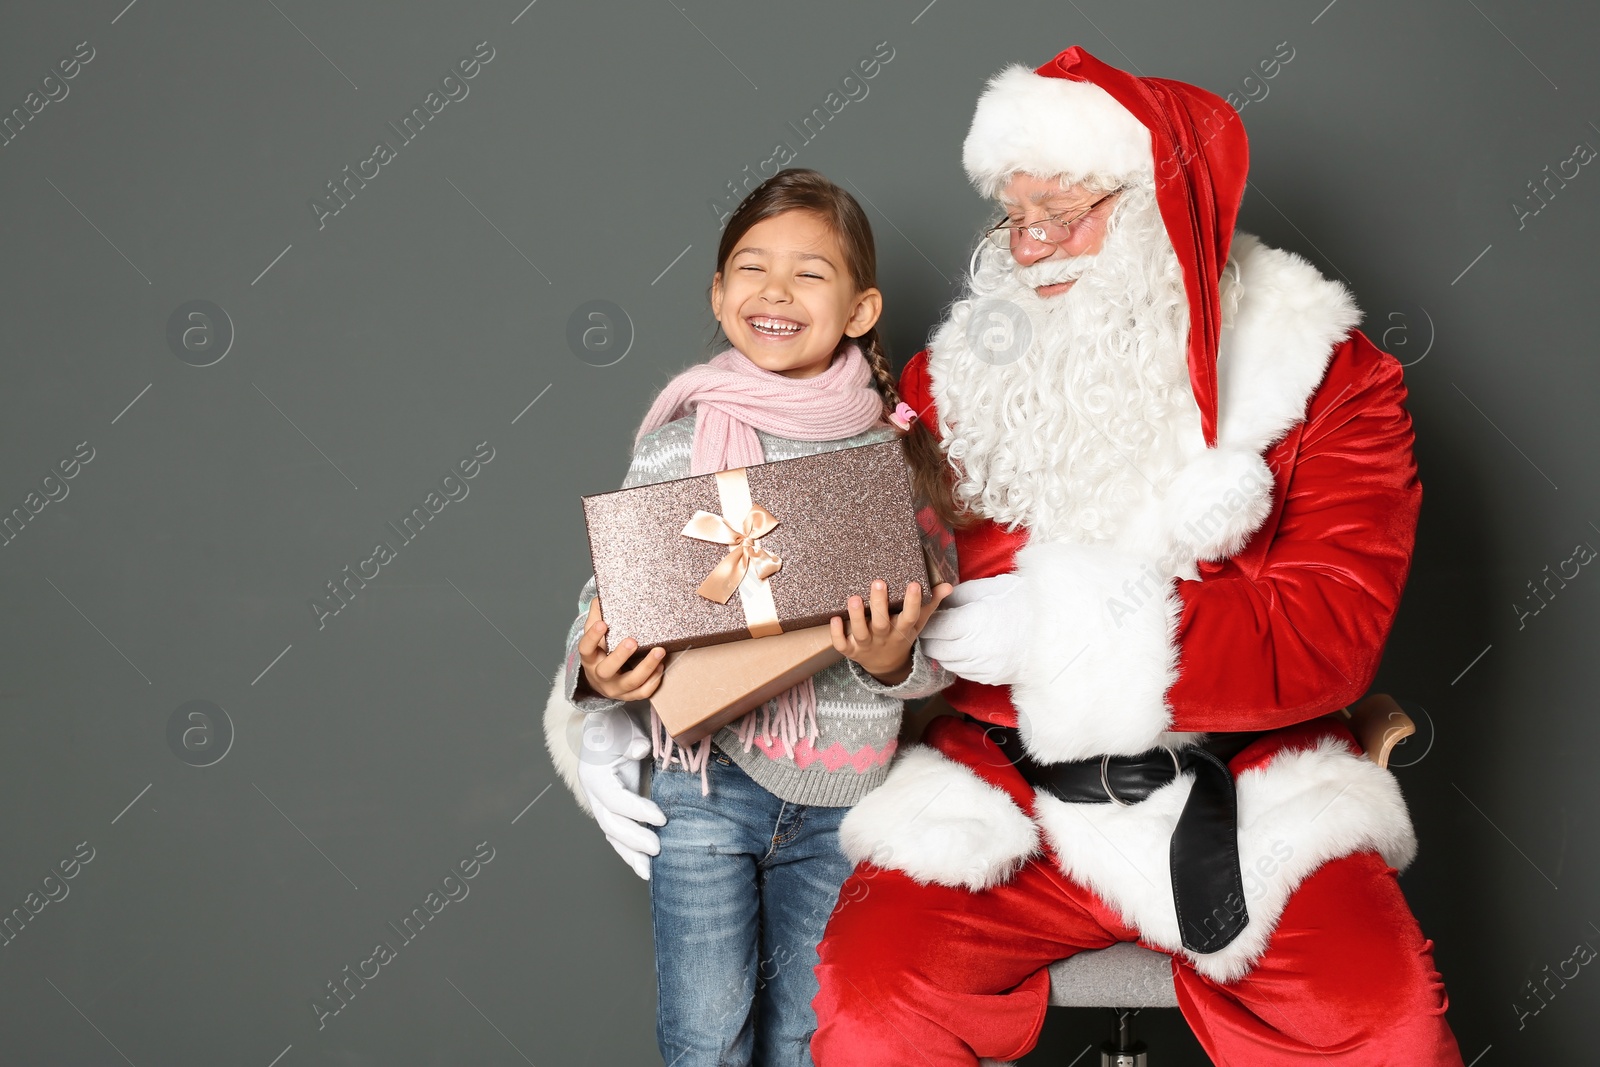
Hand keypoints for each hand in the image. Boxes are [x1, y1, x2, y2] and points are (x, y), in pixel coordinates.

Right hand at [574, 703, 665, 879]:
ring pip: (613, 834)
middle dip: (633, 840)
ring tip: (649, 873)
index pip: (615, 799)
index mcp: (595, 775)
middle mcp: (594, 793)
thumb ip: (632, 740)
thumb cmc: (616, 724)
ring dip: (630, 854)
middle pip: (610, 823)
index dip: (637, 810)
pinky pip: (618, 833)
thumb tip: (640, 749)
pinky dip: (629, 849)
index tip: (662, 817)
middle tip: (657, 849)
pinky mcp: (613, 807)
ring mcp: (602, 802)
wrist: (608, 722)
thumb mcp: (624, 727)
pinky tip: (643, 864)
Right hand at [579, 597, 666, 700]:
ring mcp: (615, 688)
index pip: (586, 648)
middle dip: (620, 656)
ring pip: (630, 683)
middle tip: (633, 641)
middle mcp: (600, 675)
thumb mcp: (595, 634)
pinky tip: (661, 666)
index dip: (593, 637)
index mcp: (590, 658)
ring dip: (646, 667)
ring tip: (660, 651)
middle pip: (607, 670)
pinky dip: (654, 680)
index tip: (603, 624)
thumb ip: (597, 615)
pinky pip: (643, 692)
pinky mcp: (629, 696)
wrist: (601, 681)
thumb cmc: (601, 651)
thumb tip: (602, 595)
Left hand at [830, 579, 952, 684]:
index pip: (910, 617)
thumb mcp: (918, 623)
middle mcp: (884, 638)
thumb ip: (930, 603)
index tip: (914, 583)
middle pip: (882, 623)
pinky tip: (834, 618)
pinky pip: (842, 645)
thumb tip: (947, 586)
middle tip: (878, 581)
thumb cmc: (901, 635)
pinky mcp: (851, 651)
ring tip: (854, 598)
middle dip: (880, 604)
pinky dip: (837, 634)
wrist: (886, 666)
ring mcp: (867, 645)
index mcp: (902, 630)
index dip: (913, 602)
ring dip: (857, 617)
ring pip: (861, 632)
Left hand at [918, 572, 1031, 685]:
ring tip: (951, 637)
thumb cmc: (1023, 602)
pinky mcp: (991, 677)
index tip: (929, 613)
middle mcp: (975, 648)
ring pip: (947, 663)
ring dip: (944, 650)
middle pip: (934, 648)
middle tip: (936, 626)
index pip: (934, 627)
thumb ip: (959, 595)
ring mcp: (983, 666)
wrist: (1054, 629)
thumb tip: (939, 601)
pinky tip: (967, 648)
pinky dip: (959, 661)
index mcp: (974, 621)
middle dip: (931, 637)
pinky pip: (963, 672)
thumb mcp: (990, 588)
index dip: (928, 619)